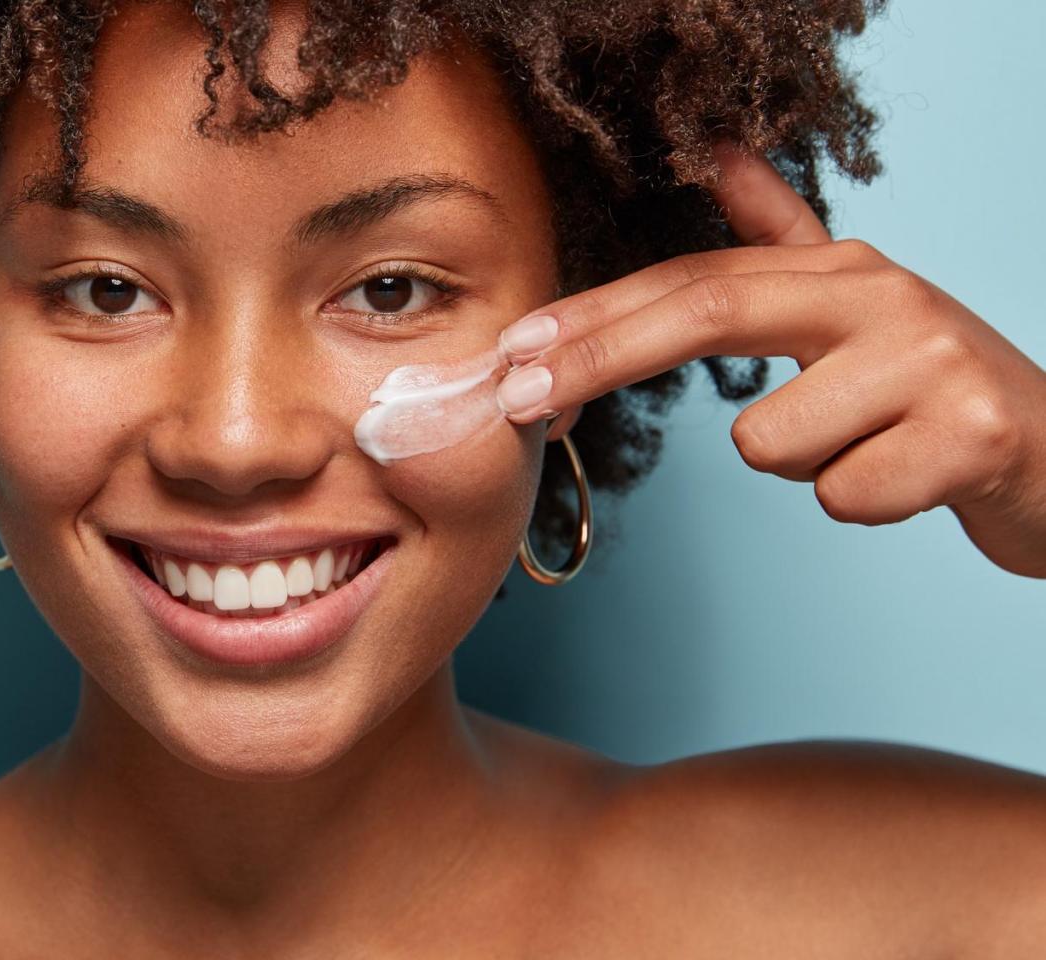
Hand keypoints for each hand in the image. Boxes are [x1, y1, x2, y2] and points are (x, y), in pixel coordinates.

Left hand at [493, 142, 1045, 577]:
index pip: (693, 280)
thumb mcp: (860, 308)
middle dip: (602, 358)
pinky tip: (912, 481)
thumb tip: (721, 154)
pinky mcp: (972, 434)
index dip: (597, 313)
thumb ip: (784, 240)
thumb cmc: (936, 390)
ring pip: (772, 442)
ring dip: (803, 464)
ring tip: (871, 448)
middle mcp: (884, 295)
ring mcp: (933, 359)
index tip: (514, 347)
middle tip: (521, 402)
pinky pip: (842, 496)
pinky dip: (864, 503)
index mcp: (842, 270)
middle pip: (709, 313)